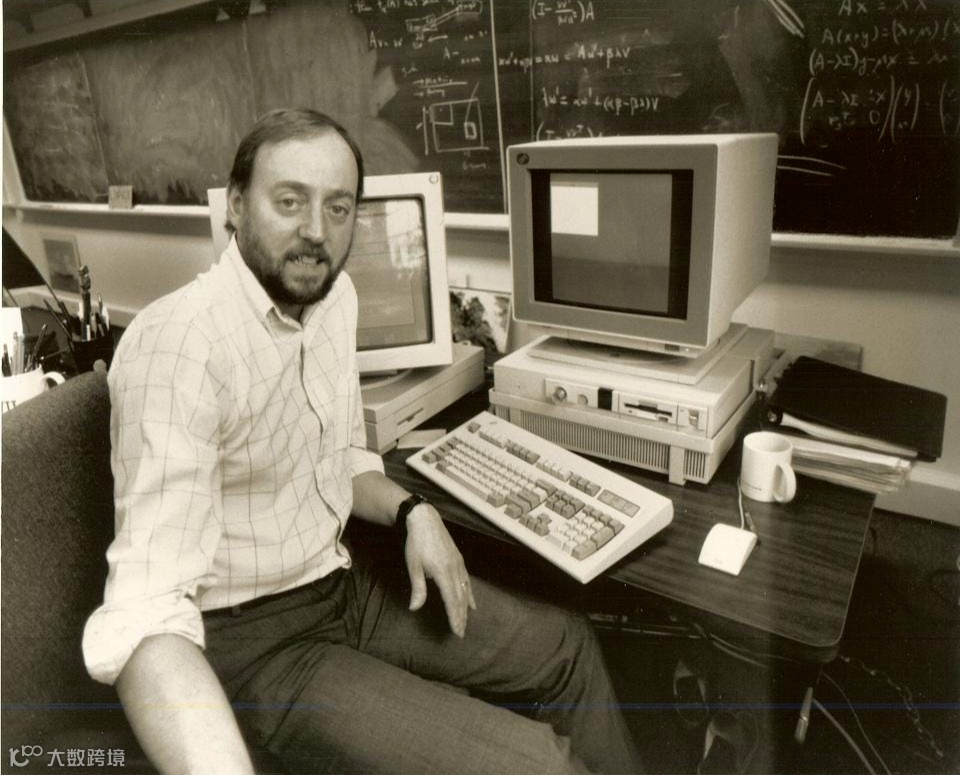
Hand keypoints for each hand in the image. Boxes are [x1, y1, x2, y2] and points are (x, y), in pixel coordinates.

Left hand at [404, 504, 476, 636]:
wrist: (425, 520)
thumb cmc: (416, 543)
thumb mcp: (413, 567)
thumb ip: (417, 589)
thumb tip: (415, 608)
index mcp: (443, 572)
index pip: (451, 600)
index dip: (454, 617)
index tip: (457, 631)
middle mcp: (455, 569)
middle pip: (460, 598)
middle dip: (461, 617)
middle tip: (461, 633)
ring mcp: (459, 564)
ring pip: (465, 591)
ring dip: (465, 608)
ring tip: (465, 622)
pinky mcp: (459, 560)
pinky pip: (467, 581)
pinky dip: (470, 594)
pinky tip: (472, 604)